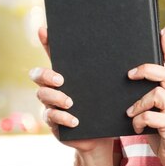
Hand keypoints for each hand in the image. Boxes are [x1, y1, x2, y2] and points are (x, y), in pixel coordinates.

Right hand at [30, 26, 110, 152]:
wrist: (103, 135)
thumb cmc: (105, 107)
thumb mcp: (107, 88)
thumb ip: (109, 71)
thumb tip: (127, 49)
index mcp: (66, 75)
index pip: (53, 55)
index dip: (46, 42)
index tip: (44, 31)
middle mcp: (54, 88)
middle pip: (38, 75)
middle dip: (46, 75)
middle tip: (61, 79)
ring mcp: (51, 105)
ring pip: (42, 96)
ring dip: (55, 98)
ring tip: (71, 102)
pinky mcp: (54, 123)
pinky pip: (50, 118)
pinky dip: (62, 118)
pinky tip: (74, 120)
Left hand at [125, 32, 164, 165]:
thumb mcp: (159, 114)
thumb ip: (152, 101)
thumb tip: (131, 86)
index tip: (162, 34)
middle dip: (146, 70)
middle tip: (130, 75)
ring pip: (157, 94)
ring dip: (139, 103)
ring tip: (131, 114)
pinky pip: (151, 116)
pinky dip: (139, 121)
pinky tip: (137, 128)